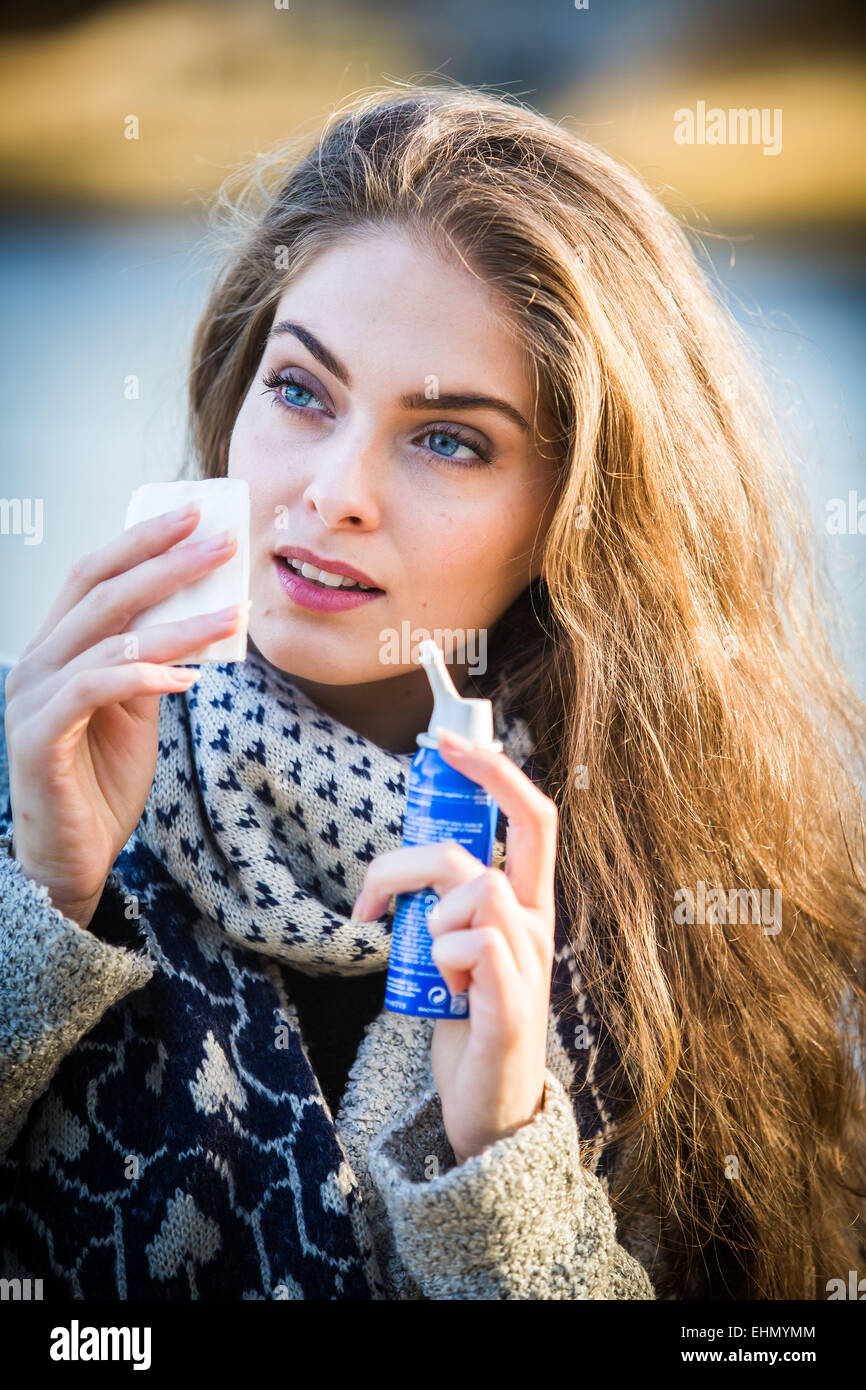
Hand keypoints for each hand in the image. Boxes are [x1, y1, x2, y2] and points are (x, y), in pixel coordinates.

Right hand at [4, 502, 244, 928]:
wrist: (74, 855)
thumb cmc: (102, 779)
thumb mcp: (137, 710)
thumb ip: (153, 661)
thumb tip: (201, 614)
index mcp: (58, 647)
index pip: (95, 574)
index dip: (142, 540)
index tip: (196, 514)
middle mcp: (37, 663)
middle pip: (101, 593)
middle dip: (168, 563)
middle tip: (223, 544)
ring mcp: (32, 699)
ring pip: (108, 640)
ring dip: (177, 624)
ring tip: (231, 613)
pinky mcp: (37, 740)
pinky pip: (91, 693)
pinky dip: (142, 678)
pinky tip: (187, 678)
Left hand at [350, 726, 556, 1163]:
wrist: (488, 1104)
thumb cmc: (466, 1015)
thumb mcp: (457, 941)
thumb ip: (445, 897)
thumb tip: (404, 856)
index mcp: (525, 900)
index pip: (532, 815)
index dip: (494, 770)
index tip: (446, 744)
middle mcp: (537, 922)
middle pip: (499, 841)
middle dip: (423, 849)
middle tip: (376, 895)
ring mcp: (530, 962)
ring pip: (478, 889)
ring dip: (429, 921)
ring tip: (427, 962)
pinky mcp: (513, 1005)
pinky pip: (476, 947)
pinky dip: (443, 959)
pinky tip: (444, 990)